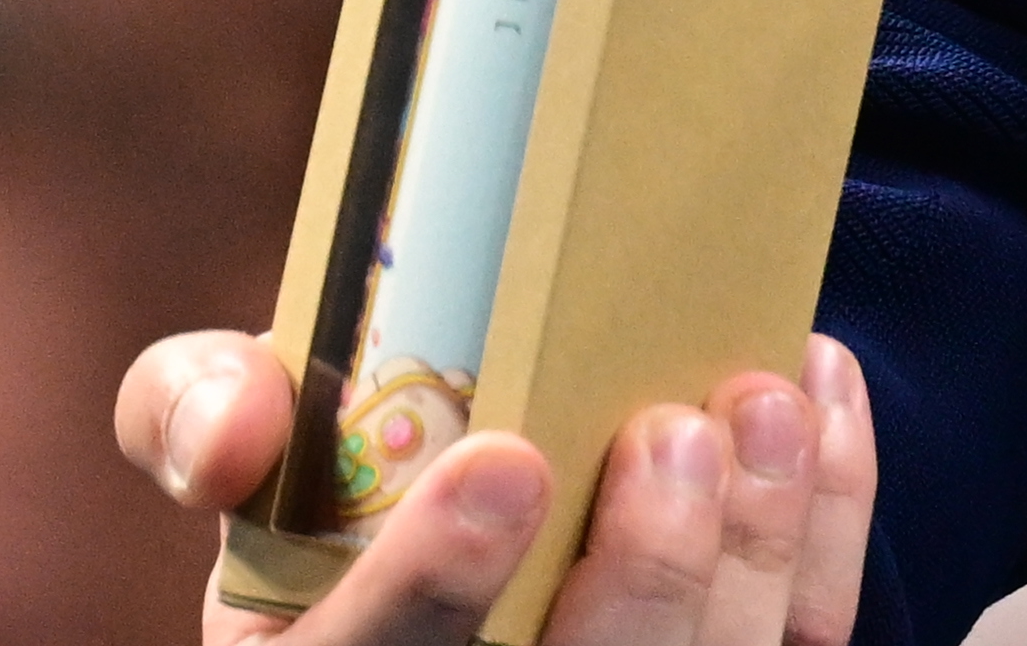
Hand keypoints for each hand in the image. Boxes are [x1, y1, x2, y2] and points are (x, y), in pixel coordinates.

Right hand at [127, 329, 871, 641]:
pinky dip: (827, 526)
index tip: (506, 466)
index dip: (423, 591)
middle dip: (643, 580)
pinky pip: (801, 642)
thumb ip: (199, 413)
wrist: (455, 553)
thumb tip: (238, 420)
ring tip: (762, 408)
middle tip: (670, 431)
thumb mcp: (250, 457)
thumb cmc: (341, 495)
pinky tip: (816, 404)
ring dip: (757, 554)